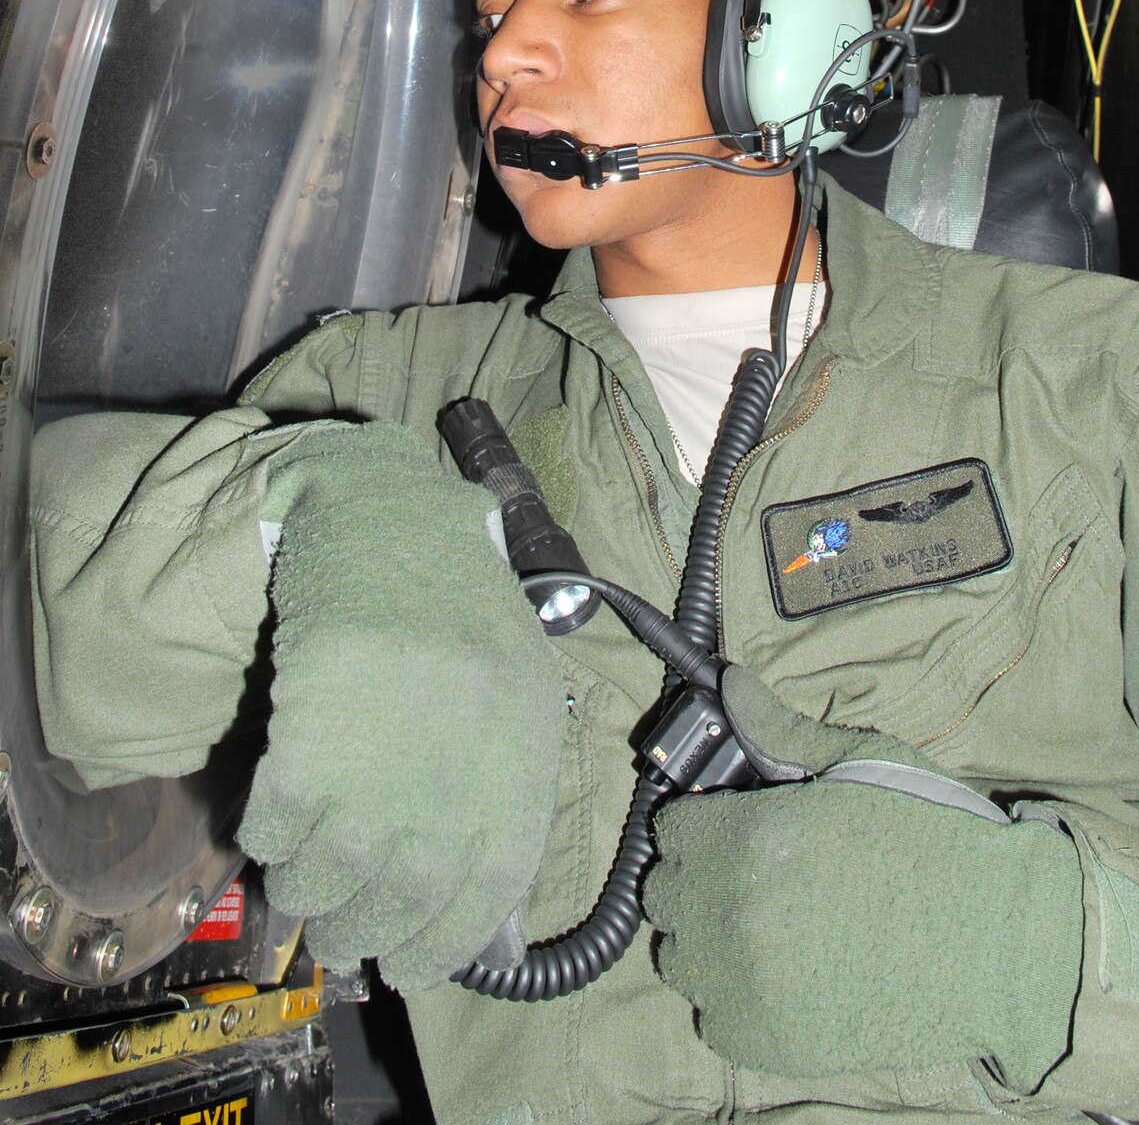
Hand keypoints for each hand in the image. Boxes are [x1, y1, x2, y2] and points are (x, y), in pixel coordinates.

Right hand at [238, 420, 564, 990]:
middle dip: (365, 932)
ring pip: (332, 871)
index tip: (408, 965)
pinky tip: (272, 826)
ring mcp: (388, 734)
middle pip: (404, 895)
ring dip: (308, 894)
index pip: (492, 889)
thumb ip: (502, 790)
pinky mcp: (319, 710)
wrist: (389, 519)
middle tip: (343, 936)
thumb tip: (479, 912)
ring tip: (301, 886)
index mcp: (524, 750)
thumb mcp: (515, 692)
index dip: (443, 943)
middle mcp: (463, 752)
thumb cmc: (456, 609)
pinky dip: (269, 838)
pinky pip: (278, 818)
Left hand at [643, 668, 1083, 1089]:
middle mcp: (733, 916)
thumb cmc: (935, 838)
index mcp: (749, 838)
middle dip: (701, 875)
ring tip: (771, 923)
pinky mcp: (768, 1043)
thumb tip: (729, 683)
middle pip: (666, 894)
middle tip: (753, 871)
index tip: (734, 824)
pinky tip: (784, 972)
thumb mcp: (862, 762)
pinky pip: (713, 1019)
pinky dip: (735, 998)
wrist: (1000, 939)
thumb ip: (780, 730)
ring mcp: (746, 987)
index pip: (671, 829)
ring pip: (682, 959)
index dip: (704, 820)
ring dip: (711, 938)